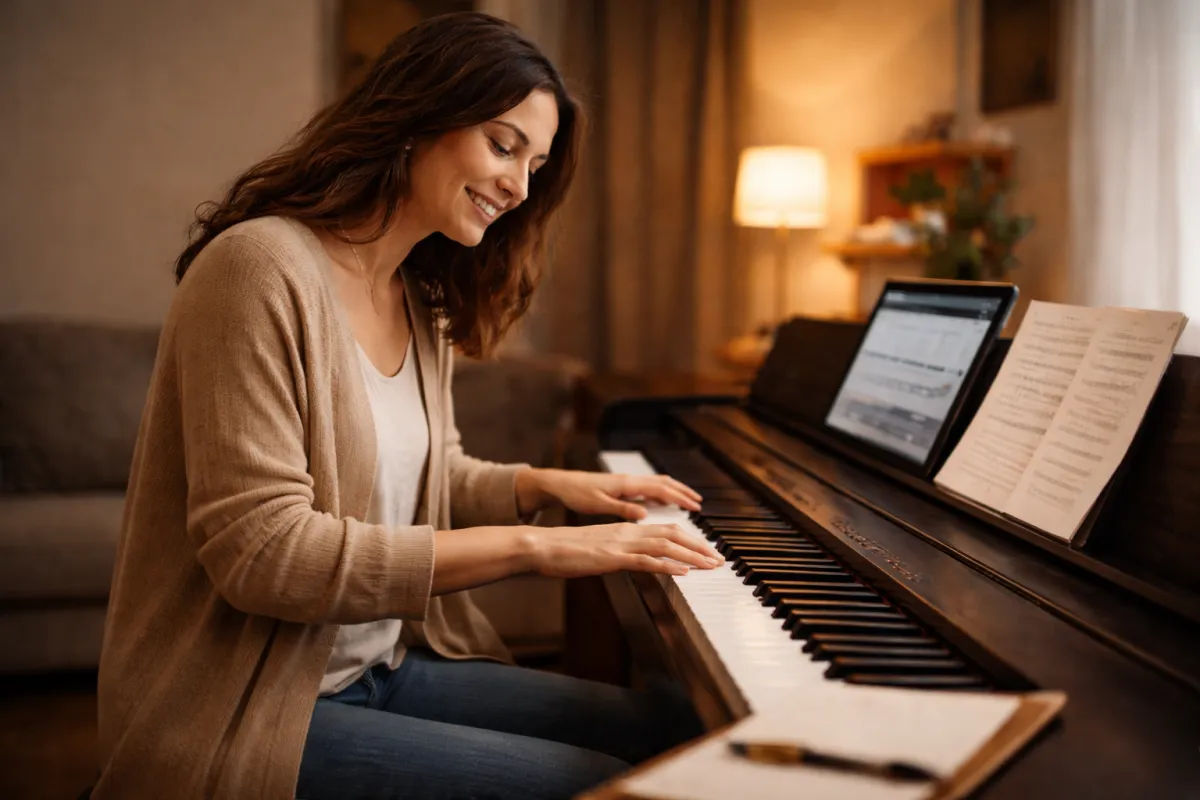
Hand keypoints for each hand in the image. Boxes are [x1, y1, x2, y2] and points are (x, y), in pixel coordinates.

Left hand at [515, 468, 702, 519]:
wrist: (561, 483)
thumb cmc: (577, 494)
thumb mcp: (598, 504)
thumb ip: (623, 509)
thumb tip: (646, 515)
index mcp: (627, 484)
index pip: (661, 489)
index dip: (680, 498)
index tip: (696, 507)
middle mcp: (630, 480)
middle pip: (664, 484)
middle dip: (683, 493)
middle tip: (700, 504)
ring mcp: (626, 482)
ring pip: (657, 484)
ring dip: (674, 492)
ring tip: (688, 501)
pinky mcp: (622, 487)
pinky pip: (648, 488)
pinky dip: (661, 494)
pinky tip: (664, 503)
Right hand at [523, 522, 723, 578]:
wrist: (543, 546)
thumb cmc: (565, 550)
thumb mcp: (598, 548)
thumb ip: (619, 551)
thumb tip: (634, 559)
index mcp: (625, 529)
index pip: (665, 530)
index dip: (690, 539)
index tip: (707, 551)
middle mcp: (627, 532)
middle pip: (673, 534)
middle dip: (700, 547)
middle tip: (719, 559)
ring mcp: (620, 544)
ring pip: (665, 545)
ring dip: (692, 556)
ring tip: (711, 566)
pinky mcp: (612, 558)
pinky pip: (645, 561)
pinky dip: (667, 565)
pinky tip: (683, 572)